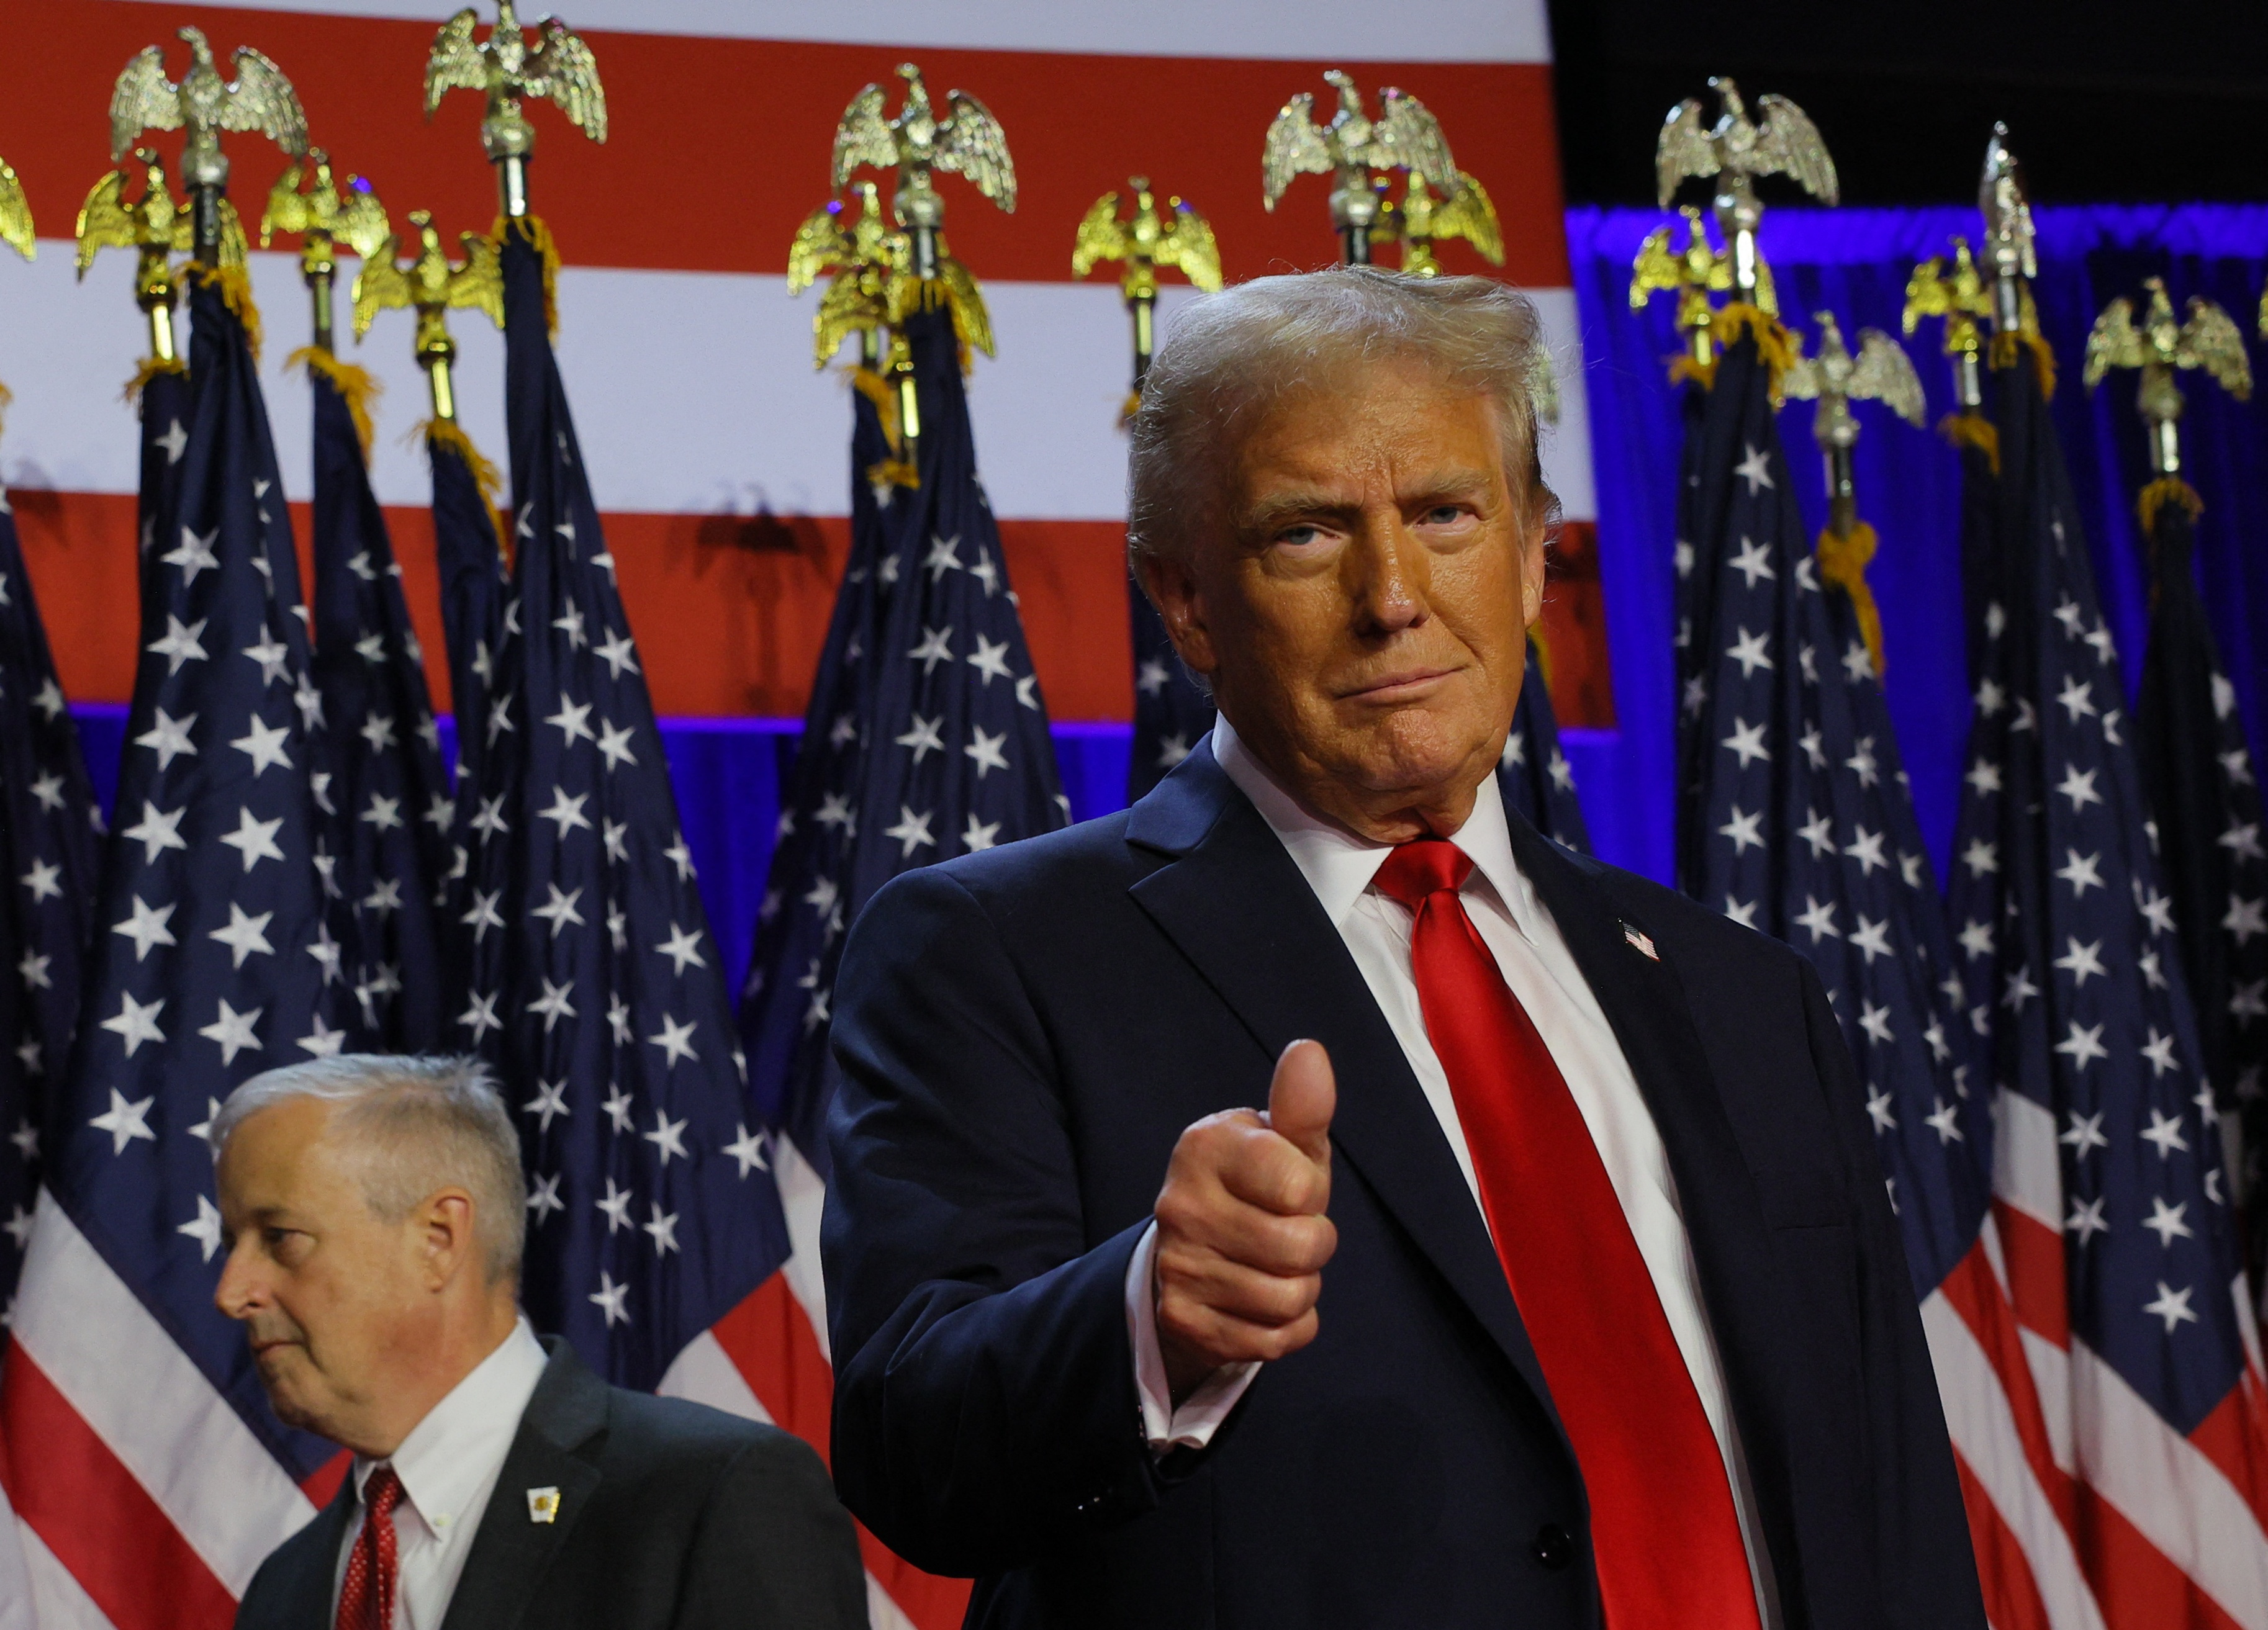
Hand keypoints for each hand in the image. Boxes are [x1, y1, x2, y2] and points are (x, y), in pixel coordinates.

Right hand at [1152, 1039, 1337, 1401]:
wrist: (1199, 1248)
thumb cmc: (1260, 1185)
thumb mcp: (1284, 1143)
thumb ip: (1301, 1105)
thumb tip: (1309, 1050)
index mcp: (1204, 1146)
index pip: (1300, 1188)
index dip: (1313, 1192)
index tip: (1292, 1186)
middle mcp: (1178, 1204)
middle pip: (1301, 1248)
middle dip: (1314, 1245)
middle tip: (1288, 1231)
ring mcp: (1177, 1266)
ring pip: (1290, 1300)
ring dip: (1300, 1289)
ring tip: (1274, 1265)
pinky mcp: (1182, 1321)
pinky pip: (1274, 1341)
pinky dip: (1284, 1329)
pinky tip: (1260, 1302)